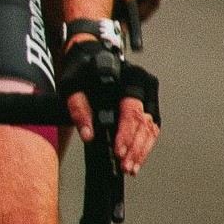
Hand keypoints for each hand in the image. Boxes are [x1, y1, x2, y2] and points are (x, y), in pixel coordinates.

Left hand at [57, 26, 161, 174]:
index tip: (118, 151)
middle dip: (135, 148)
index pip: (131, 111)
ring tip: (131, 168)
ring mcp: (149, 95)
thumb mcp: (72, 85)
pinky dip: (144, 145)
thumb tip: (88, 135)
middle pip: (145, 122)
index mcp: (130, 78)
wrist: (89, 56)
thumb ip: (78, 108)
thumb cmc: (81, 70)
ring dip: (142, 150)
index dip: (126, 134)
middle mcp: (145, 86)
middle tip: (125, 166)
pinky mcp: (148, 105)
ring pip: (152, 128)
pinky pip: (150, 128)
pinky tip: (135, 160)